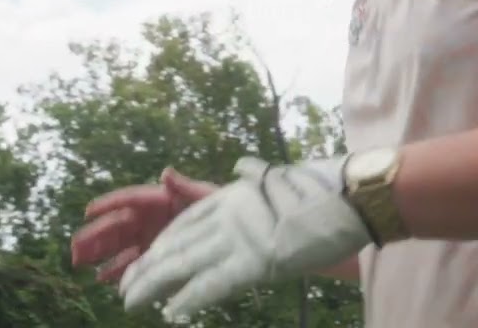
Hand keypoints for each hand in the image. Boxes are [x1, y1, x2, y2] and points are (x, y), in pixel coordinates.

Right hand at [71, 167, 219, 282]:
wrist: (234, 228)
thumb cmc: (220, 206)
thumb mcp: (206, 195)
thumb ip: (186, 186)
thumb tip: (166, 173)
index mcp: (160, 199)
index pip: (130, 199)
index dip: (109, 203)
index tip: (89, 210)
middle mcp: (150, 217)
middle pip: (118, 225)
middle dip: (96, 235)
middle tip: (75, 247)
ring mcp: (151, 236)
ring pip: (119, 244)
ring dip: (99, 253)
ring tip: (79, 262)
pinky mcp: (155, 253)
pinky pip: (132, 261)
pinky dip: (117, 269)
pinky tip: (101, 278)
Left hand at [117, 155, 371, 321]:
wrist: (353, 196)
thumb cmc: (326, 189)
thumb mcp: (280, 176)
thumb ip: (255, 176)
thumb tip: (242, 166)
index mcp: (234, 193)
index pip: (185, 220)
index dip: (162, 243)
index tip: (146, 258)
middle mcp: (229, 212)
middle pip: (175, 242)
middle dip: (146, 266)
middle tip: (124, 286)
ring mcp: (240, 236)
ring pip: (182, 262)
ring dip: (152, 283)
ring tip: (131, 300)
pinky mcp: (256, 260)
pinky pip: (212, 284)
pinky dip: (188, 299)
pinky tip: (171, 312)